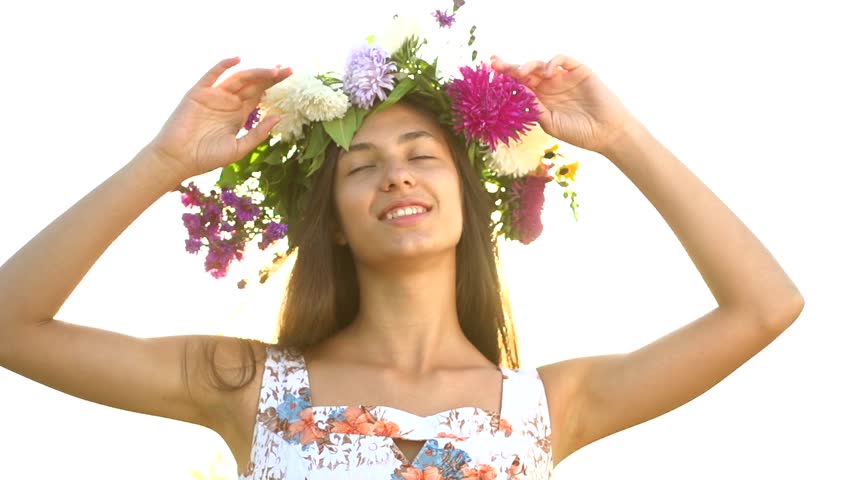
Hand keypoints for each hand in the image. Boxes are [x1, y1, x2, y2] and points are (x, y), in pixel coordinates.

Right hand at [149, 57, 291, 179]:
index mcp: (239, 114)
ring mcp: (214, 96)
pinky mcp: (198, 93)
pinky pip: (212, 75)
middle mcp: (228, 102)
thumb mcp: (239, 148)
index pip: (259, 95)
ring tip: (273, 70)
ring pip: (238, 78)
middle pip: (253, 84)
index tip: (289, 76)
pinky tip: (237, 59)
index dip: (273, 85)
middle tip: (288, 70)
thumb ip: (257, 134)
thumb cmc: (207, 157)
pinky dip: (223, 65)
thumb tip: (278, 117)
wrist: (179, 159)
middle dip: (270, 77)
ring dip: (255, 73)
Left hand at [491, 54, 637, 153]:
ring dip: (528, 66)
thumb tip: (518, 93)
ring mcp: (564, 78)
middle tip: (495, 63)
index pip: (520, 86)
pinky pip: (562, 60)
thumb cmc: (578, 132)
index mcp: (541, 99)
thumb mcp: (550, 123)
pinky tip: (546, 73)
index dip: (506, 78)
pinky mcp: (578, 71)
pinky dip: (552, 62)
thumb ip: (535, 109)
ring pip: (541, 65)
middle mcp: (550, 86)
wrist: (606, 133)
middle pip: (526, 72)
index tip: (490, 71)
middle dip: (510, 67)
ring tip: (520, 73)